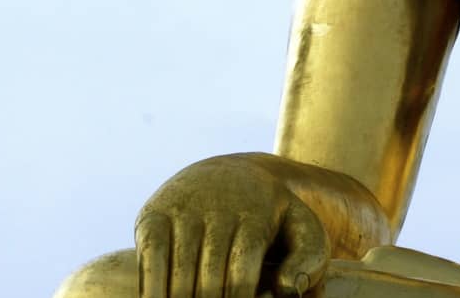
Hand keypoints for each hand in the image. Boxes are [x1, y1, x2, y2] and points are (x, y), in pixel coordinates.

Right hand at [135, 154, 329, 297]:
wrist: (232, 174)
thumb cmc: (272, 218)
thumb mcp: (304, 230)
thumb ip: (310, 260)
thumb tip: (286, 290)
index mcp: (255, 214)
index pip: (241, 276)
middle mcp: (216, 207)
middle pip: (208, 282)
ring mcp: (182, 210)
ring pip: (177, 277)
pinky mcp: (153, 215)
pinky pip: (149, 261)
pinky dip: (153, 292)